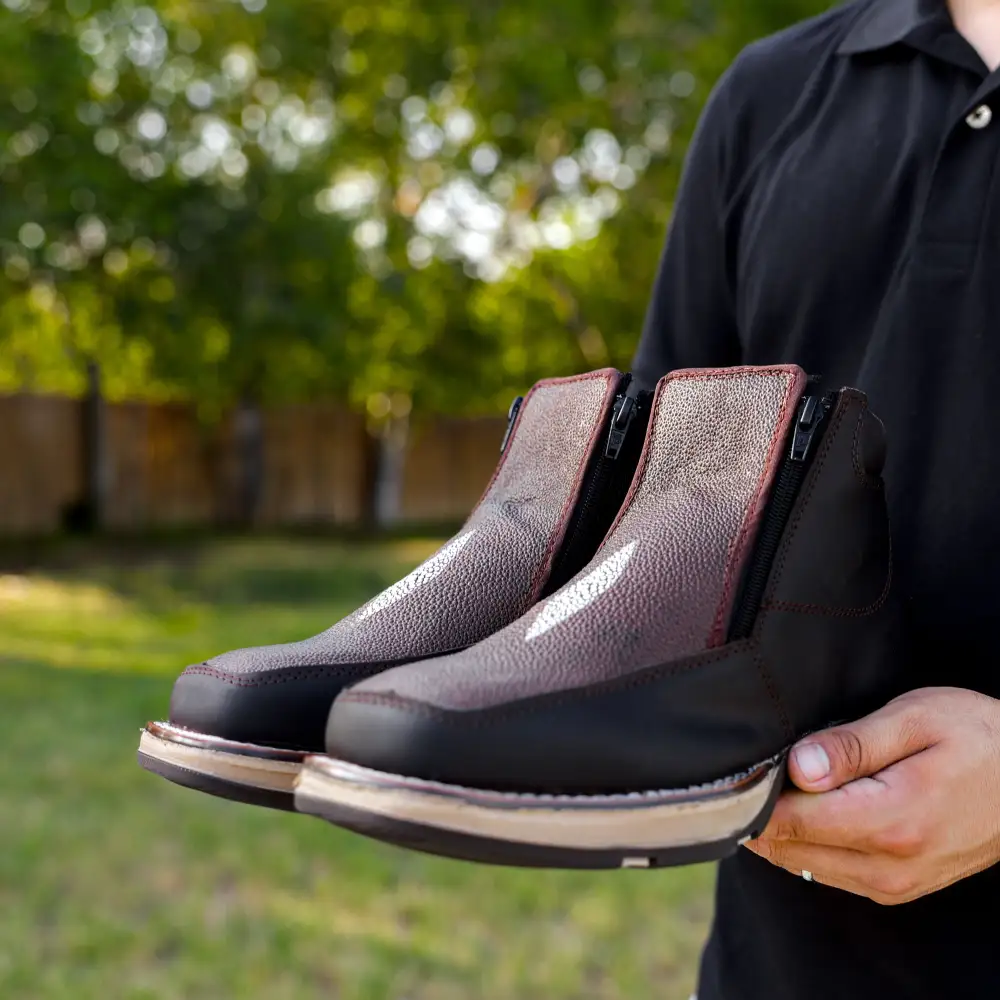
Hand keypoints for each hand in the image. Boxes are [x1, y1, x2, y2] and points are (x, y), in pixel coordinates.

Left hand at [744, 687, 999, 903]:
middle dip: (765, 809)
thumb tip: (796, 768)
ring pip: (802, 864)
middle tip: (766, 765)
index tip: (749, 762)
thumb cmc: (978, 737)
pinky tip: (815, 806)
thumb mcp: (914, 719)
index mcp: (890, 823)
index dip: (757, 792)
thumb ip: (850, 745)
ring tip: (792, 780)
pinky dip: (810, 842)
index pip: (789, 821)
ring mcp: (894, 885)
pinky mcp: (897, 888)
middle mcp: (888, 868)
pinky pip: (829, 871)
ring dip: (785, 828)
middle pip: (788, 848)